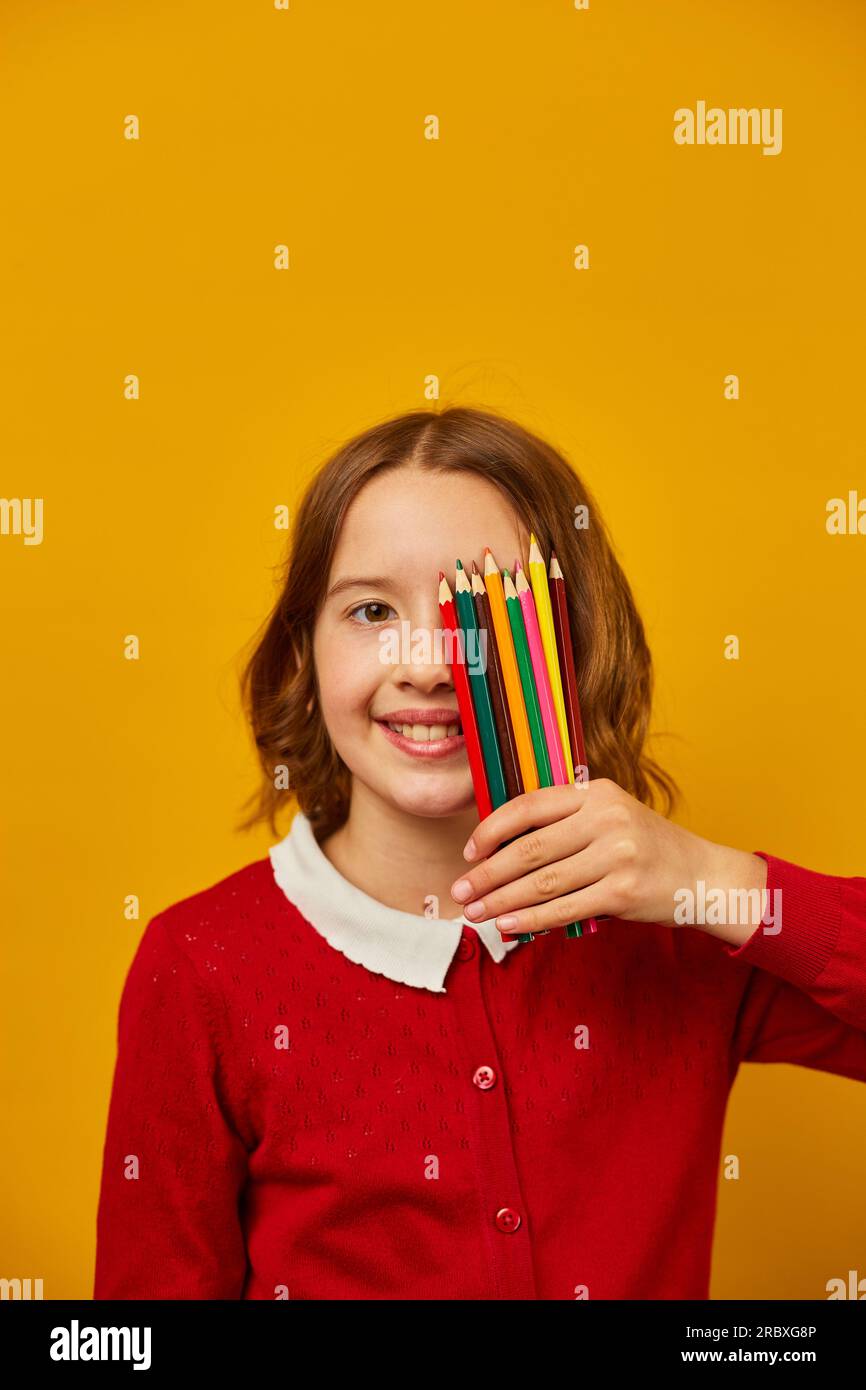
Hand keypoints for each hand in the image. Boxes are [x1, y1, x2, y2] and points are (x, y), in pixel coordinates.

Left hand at [449, 778, 767, 940]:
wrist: (702, 876)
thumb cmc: (645, 847)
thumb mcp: (610, 817)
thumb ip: (563, 823)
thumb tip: (498, 851)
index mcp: (596, 791)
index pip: (529, 806)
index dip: (492, 829)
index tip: (468, 851)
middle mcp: (606, 818)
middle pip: (529, 849)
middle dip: (487, 873)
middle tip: (460, 890)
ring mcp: (616, 856)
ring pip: (542, 882)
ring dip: (501, 901)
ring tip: (476, 912)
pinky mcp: (623, 892)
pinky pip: (565, 908)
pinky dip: (531, 919)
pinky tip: (508, 925)